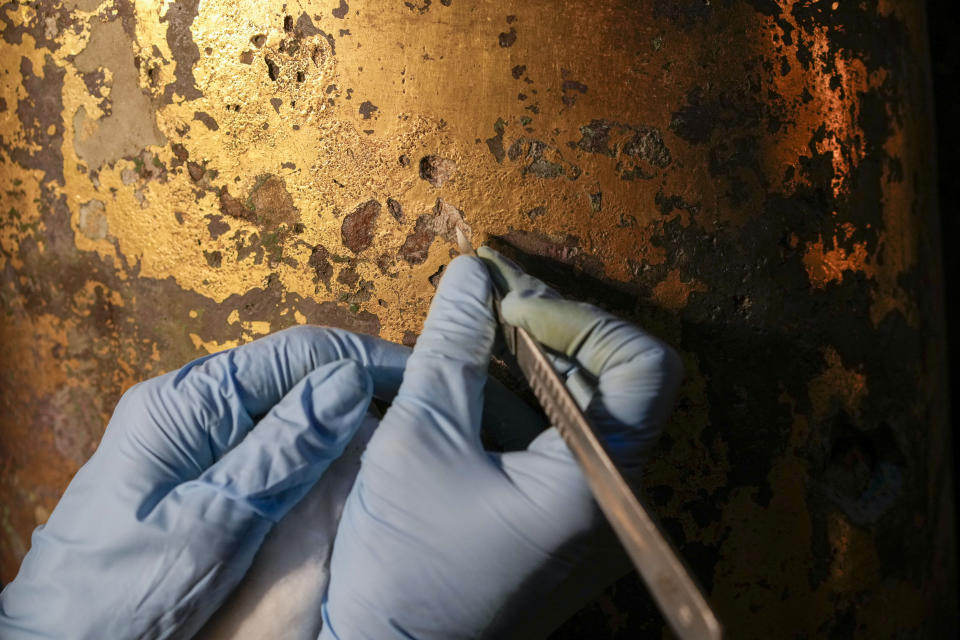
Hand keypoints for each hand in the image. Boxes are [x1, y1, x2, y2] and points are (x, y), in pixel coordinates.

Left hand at [0, 326, 408, 639]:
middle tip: (420, 408)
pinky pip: (272, 438)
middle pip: (294, 372)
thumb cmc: (123, 591)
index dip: (364, 358)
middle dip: (359, 381)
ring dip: (343, 412)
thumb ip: (281, 449)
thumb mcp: (214, 520)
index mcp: (185, 402)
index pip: (295, 353)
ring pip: (288, 404)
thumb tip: (351, 382)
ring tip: (398, 430)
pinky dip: (317, 443)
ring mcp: (195, 434)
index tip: (420, 376)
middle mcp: (190, 404)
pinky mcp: (202, 466)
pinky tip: (349, 458)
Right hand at [320, 249, 682, 638]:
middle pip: (608, 381)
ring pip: (576, 409)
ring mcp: (587, 516)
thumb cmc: (405, 567)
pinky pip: (551, 444)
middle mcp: (610, 500)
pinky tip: (462, 383)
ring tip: (465, 331)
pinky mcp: (557, 524)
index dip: (580, 318)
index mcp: (597, 483)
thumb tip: (471, 275)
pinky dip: (512, 405)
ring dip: (522, 363)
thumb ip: (452, 346)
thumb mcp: (422, 439)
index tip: (510, 307)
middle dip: (544, 329)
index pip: (641, 365)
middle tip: (482, 296)